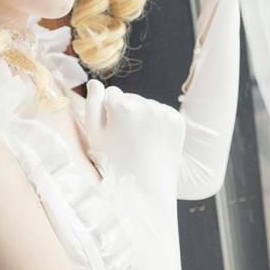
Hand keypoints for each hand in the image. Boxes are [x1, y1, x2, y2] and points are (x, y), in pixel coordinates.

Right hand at [83, 79, 183, 194]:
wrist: (147, 187)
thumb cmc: (114, 163)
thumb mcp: (95, 137)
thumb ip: (92, 105)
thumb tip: (95, 82)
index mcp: (122, 107)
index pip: (110, 93)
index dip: (107, 113)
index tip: (111, 132)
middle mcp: (145, 105)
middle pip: (129, 98)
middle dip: (124, 112)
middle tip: (125, 141)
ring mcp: (164, 112)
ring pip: (145, 105)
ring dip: (140, 117)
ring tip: (138, 142)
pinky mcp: (176, 119)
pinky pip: (160, 112)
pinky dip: (155, 123)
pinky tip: (150, 141)